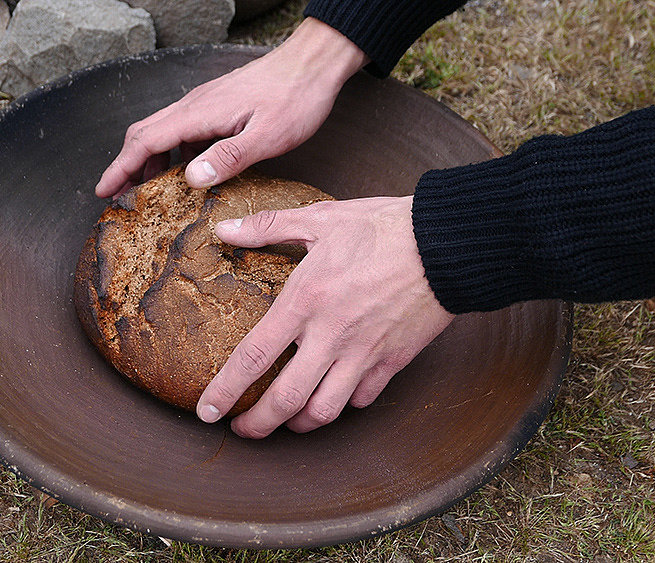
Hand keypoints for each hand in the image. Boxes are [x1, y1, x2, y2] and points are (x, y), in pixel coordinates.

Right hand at [94, 18, 368, 197]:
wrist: (313, 64)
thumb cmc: (296, 98)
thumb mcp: (267, 136)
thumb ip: (228, 157)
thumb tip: (191, 179)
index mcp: (200, 113)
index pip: (146, 141)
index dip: (121, 168)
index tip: (104, 190)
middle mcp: (195, 106)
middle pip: (145, 134)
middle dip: (126, 166)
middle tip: (119, 197)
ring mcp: (205, 105)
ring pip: (163, 133)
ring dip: (149, 161)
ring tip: (149, 193)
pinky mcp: (218, 107)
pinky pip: (183, 131)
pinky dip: (173, 154)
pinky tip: (185, 174)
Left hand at [195, 196, 455, 437]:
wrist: (446, 244)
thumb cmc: (382, 228)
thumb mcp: (321, 219)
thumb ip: (268, 227)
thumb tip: (225, 230)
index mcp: (305, 301)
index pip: (253, 357)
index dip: (225, 392)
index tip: (207, 412)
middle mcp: (330, 336)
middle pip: (285, 400)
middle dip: (258, 426)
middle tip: (243, 432)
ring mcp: (363, 353)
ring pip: (325, 411)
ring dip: (300, 423)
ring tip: (287, 422)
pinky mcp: (393, 360)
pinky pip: (362, 398)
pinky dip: (345, 404)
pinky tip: (335, 395)